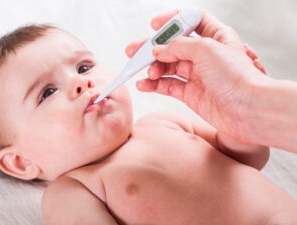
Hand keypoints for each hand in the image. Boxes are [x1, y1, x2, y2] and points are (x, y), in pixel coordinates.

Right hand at [126, 10, 266, 141]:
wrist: (248, 110)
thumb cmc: (236, 77)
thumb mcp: (205, 49)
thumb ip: (177, 46)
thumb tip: (158, 50)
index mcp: (214, 36)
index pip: (191, 21)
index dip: (172, 20)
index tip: (154, 25)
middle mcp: (205, 54)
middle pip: (173, 45)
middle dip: (152, 47)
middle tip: (134, 51)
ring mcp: (197, 74)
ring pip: (168, 66)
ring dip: (153, 67)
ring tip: (147, 72)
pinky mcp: (191, 94)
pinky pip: (168, 86)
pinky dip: (154, 85)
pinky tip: (143, 85)